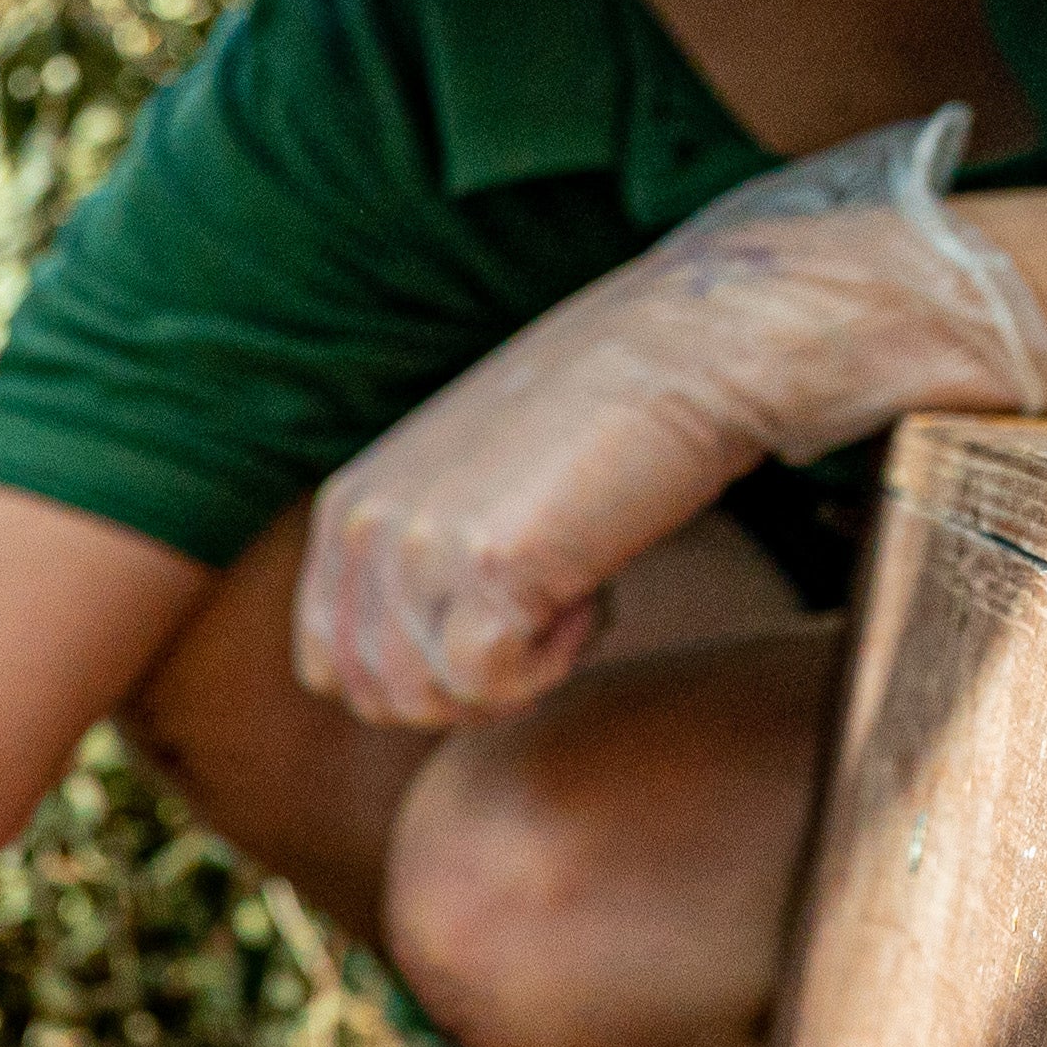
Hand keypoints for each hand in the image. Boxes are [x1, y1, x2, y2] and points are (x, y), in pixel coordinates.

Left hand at [295, 106, 1046, 729]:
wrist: (710, 344)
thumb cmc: (615, 420)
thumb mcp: (482, 487)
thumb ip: (427, 561)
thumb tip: (410, 678)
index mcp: (349, 508)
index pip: (336, 668)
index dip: (436, 670)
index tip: (516, 602)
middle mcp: (362, 523)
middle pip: (382, 700)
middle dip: (475, 680)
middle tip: (555, 592)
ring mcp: (414, 541)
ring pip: (433, 702)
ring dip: (522, 665)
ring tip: (578, 570)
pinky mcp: (482, 564)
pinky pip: (491, 685)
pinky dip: (558, 657)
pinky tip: (598, 577)